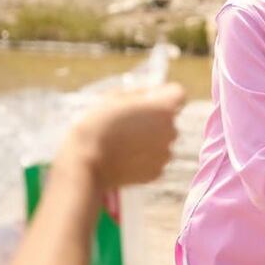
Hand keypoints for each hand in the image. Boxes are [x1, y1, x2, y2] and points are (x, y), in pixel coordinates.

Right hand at [61, 84, 185, 190]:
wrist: (86, 162)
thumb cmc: (97, 125)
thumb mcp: (115, 97)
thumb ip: (140, 92)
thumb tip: (152, 93)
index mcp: (164, 108)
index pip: (179, 94)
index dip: (164, 95)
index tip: (149, 100)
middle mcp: (171, 131)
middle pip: (169, 120)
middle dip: (154, 120)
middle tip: (128, 124)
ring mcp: (166, 153)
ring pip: (163, 141)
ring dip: (150, 141)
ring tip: (123, 143)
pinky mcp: (158, 172)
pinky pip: (155, 160)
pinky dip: (144, 159)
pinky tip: (124, 158)